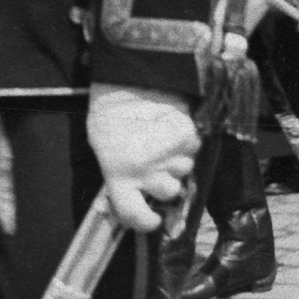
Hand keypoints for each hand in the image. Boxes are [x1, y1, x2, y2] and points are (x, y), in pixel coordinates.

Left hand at [86, 84, 199, 232]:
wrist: (129, 76)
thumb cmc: (110, 113)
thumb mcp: (104, 147)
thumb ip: (120, 174)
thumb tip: (137, 194)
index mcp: (118, 174)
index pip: (134, 214)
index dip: (146, 222)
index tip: (153, 220)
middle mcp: (144, 170)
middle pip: (169, 192)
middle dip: (166, 181)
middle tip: (158, 164)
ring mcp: (168, 154)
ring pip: (185, 171)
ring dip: (178, 160)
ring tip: (164, 140)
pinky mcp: (186, 136)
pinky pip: (195, 149)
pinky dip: (187, 141)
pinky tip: (173, 127)